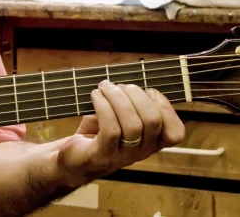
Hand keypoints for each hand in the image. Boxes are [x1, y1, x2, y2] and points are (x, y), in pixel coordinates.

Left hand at [55, 80, 185, 187]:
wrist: (70, 160)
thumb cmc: (96, 135)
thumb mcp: (118, 119)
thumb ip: (129, 105)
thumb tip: (130, 85)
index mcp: (151, 143)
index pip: (175, 132)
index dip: (165, 106)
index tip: (148, 90)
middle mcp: (141, 152)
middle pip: (153, 120)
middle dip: (136, 94)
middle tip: (118, 85)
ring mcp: (122, 156)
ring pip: (133, 124)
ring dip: (117, 97)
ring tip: (104, 87)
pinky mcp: (102, 155)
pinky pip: (111, 129)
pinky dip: (104, 106)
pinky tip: (95, 96)